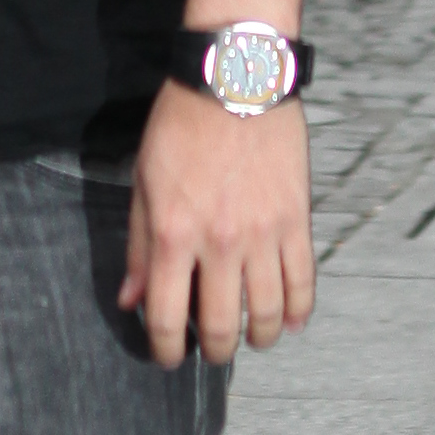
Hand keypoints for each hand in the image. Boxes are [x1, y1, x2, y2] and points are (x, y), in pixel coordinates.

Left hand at [121, 82, 314, 372]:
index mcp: (175, 234)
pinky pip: (303, 281)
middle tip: (213, 350)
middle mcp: (221, 243)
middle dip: (215, 350)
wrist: (235, 78)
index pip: (168, 318)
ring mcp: (264, 234)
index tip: (168, 356)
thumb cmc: (182, 124)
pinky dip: (298, 310)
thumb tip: (131, 299)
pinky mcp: (297, 220)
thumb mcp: (144, 182)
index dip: (166, 349)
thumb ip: (139, 247)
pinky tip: (289, 320)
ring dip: (258, 337)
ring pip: (267, 313)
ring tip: (251, 337)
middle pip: (223, 326)